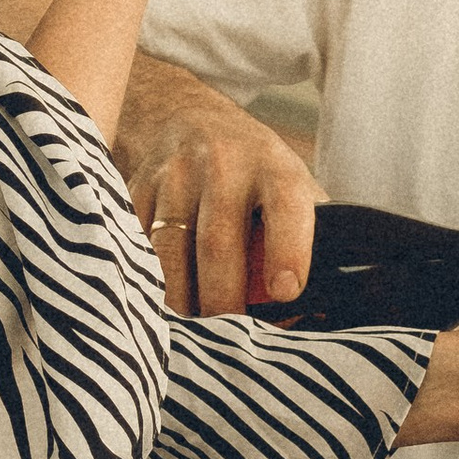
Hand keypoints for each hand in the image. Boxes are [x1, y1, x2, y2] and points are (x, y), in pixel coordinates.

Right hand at [120, 52, 324, 316]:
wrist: (189, 117)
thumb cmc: (256, 173)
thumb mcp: (291, 187)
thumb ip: (311, 238)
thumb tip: (325, 310)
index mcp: (274, 168)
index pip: (286, 206)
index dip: (287, 249)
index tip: (285, 292)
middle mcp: (223, 165)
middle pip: (217, 242)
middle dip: (222, 298)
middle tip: (229, 341)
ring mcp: (174, 176)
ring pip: (168, 250)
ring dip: (178, 300)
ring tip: (189, 337)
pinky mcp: (136, 190)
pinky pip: (134, 245)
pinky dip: (142, 282)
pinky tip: (151, 309)